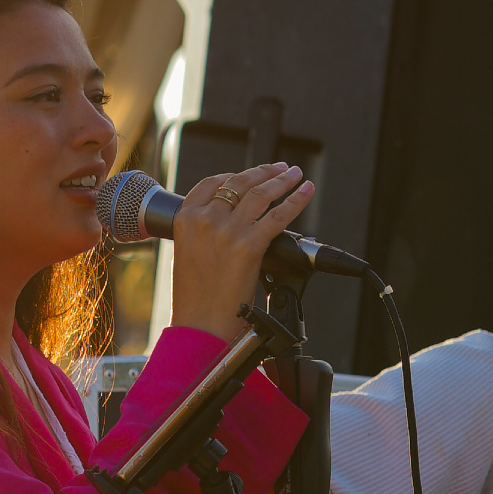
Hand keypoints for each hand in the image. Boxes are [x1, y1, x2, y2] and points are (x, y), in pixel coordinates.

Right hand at [169, 163, 314, 340]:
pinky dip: (296, 200)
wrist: (200, 325)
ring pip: (261, 194)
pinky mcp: (249, 245)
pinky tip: (306, 191)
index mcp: (185, 219)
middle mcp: (205, 219)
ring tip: (295, 174)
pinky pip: (279, 215)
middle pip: (239, 183)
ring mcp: (227, 231)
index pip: (212, 183)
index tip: (250, 175)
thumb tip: (228, 221)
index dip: (234, 175)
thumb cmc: (194, 298)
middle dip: (264, 172)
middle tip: (280, 168)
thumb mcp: (187, 254)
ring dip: (282, 179)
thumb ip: (204, 232)